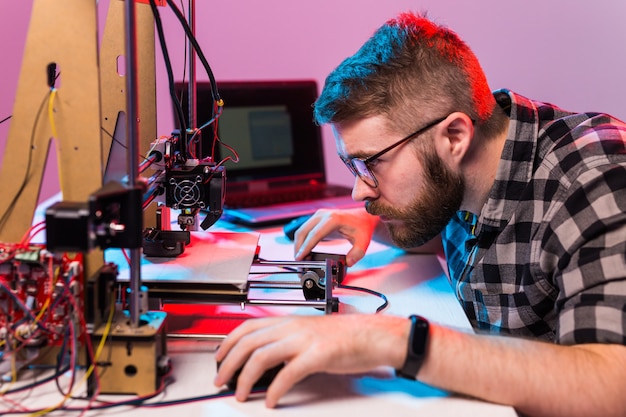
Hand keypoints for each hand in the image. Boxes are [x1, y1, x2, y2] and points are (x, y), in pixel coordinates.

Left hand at [214, 314, 409, 407]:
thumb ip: (288, 341)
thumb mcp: (310, 333)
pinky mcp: (318, 355)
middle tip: (221, 380)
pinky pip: (288, 373)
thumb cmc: (346, 336)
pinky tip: (272, 400)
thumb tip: (268, 359)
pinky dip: (275, 388)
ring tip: (241, 393)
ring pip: (262, 355)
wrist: (374, 335)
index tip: (220, 357)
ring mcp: (305, 339)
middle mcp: (293, 326)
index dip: (229, 342)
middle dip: (229, 363)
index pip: (248, 326)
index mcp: (289, 321)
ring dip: (246, 377)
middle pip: (249, 342)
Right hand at [293, 207, 378, 266]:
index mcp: (333, 219)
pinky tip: (305, 253)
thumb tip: (348, 263)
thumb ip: (357, 253)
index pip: (315, 234)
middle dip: (299, 248)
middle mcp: (323, 215)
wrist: (362, 217)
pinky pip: (305, 231)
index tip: (300, 258)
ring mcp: (318, 216)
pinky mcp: (316, 220)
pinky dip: (302, 242)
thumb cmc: (362, 228)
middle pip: (303, 232)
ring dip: (299, 246)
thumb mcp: (364, 241)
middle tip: (299, 263)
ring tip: (301, 260)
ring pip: (301, 231)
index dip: (306, 247)